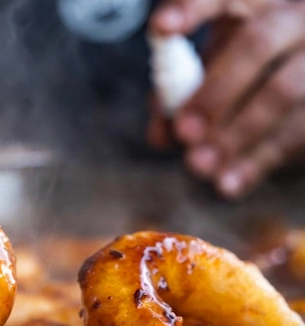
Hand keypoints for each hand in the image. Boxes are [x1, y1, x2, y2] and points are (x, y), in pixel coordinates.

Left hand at [149, 0, 304, 198]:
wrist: (304, 80)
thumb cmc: (250, 69)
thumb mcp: (215, 66)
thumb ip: (178, 93)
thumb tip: (160, 137)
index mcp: (261, 0)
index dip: (192, 8)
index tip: (159, 29)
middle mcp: (298, 15)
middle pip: (257, 43)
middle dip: (215, 91)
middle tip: (184, 132)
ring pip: (285, 91)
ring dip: (236, 134)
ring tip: (198, 166)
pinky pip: (301, 130)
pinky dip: (260, 160)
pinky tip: (229, 184)